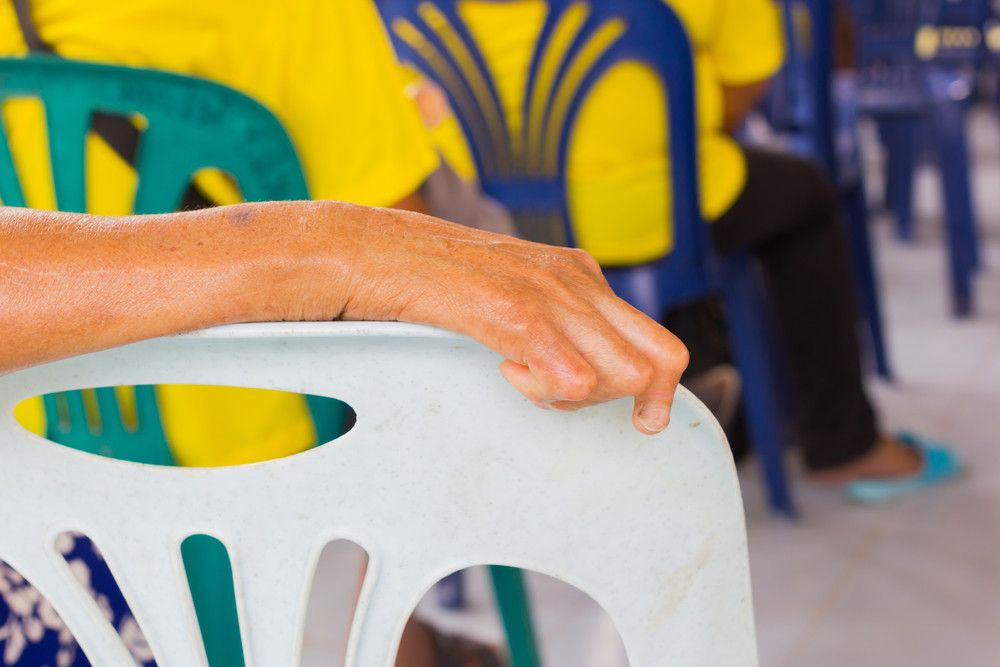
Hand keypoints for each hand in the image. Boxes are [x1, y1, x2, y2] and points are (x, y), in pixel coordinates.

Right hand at [334, 206, 689, 434]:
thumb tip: (584, 372)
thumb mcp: (512, 298)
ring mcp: (548, 291)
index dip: (661, 394)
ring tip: (519, 375)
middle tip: (556, 395)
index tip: (642, 422)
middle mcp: (577, 280)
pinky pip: (571, 376)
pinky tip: (504, 367)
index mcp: (581, 277)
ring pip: (621, 375)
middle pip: (655, 363)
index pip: (660, 344)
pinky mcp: (513, 308)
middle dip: (617, 401)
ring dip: (574, 397)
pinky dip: (543, 390)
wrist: (373, 250)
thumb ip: (554, 325)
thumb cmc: (432, 282)